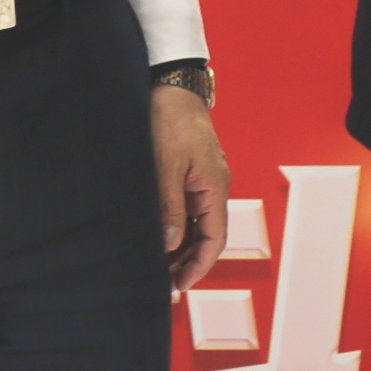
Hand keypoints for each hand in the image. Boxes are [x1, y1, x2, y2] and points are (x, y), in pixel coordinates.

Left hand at [153, 85, 229, 287]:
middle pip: (205, 236)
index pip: (214, 239)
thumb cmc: (170, 120)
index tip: (179, 285)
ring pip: (194, 223)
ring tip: (155, 266)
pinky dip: (173, 226)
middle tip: (162, 284)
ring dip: (178, 246)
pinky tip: (156, 236)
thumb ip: (170, 206)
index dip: (199, 266)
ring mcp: (201, 180)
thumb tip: (171, 243)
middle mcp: (213, 187)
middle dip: (187, 261)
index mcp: (215, 187)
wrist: (171, 84)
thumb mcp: (166, 166)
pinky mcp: (188, 172)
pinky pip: (186, 208)